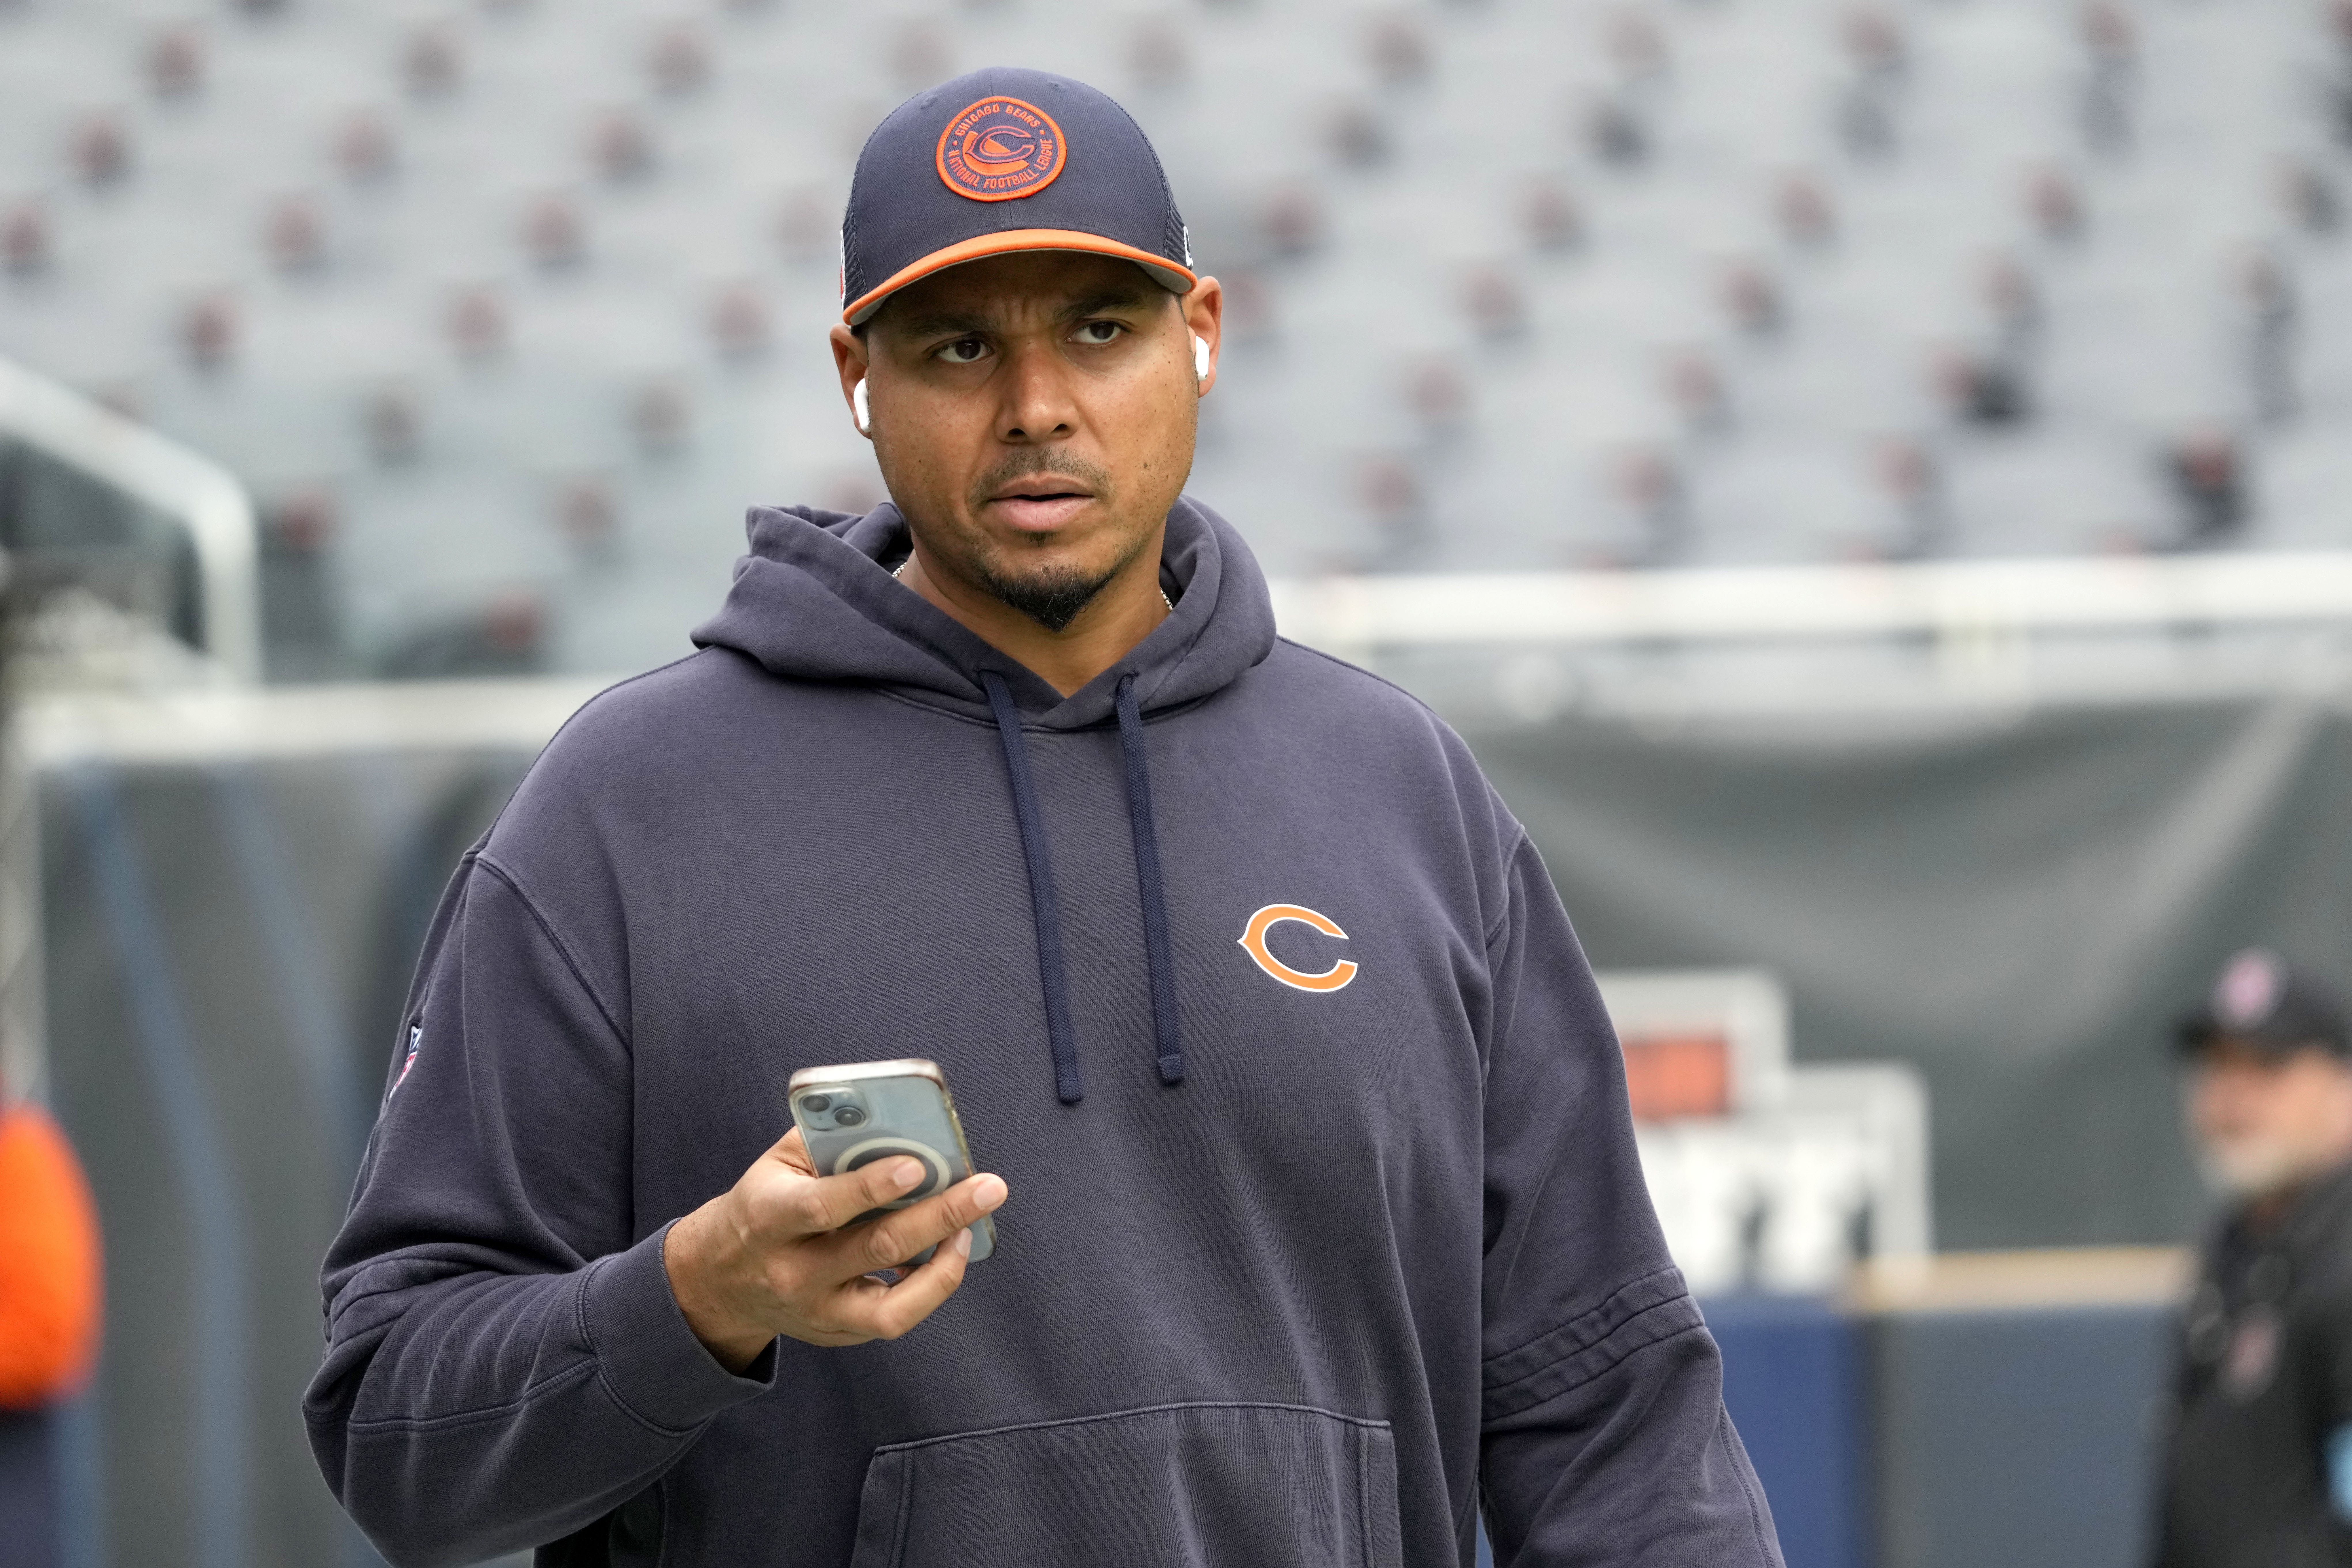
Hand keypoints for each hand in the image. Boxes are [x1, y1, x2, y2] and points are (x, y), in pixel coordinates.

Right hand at [663, 1127, 1008, 1371]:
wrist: (722, 1278)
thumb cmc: (764, 1202)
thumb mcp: (778, 1163)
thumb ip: (829, 1141)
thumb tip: (897, 1125)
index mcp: (769, 1217)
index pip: (822, 1206)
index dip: (870, 1187)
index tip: (917, 1166)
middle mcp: (791, 1271)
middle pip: (874, 1248)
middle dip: (940, 1216)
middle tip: (989, 1188)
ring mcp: (816, 1310)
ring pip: (891, 1308)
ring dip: (944, 1268)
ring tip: (972, 1232)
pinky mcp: (836, 1332)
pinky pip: (893, 1319)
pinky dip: (928, 1288)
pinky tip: (947, 1255)